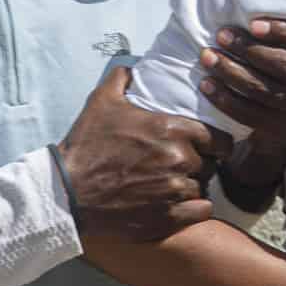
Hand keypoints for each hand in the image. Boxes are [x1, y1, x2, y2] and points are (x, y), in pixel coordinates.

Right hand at [57, 65, 231, 242]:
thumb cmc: (86, 146)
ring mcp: (174, 190)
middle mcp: (178, 159)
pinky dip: (195, 208)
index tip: (206, 146)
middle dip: (200, 164)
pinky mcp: (167, 217)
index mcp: (170, 130)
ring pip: (203, 187)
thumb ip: (122, 78)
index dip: (214, 143)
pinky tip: (181, 204)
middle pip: (210, 164)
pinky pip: (202, 211)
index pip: (218, 138)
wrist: (68, 191)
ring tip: (175, 184)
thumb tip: (133, 67)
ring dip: (193, 186)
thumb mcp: (101, 102)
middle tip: (183, 165)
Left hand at [199, 18, 285, 188]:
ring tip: (207, 56)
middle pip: (282, 65)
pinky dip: (224, 98)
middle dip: (247, 49)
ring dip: (229, 71)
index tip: (253, 24)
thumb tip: (250, 6)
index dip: (283, 32)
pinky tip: (206, 83)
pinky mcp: (280, 131)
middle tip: (221, 35)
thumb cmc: (285, 72)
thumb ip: (285, 35)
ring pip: (261, 89)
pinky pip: (248, 113)